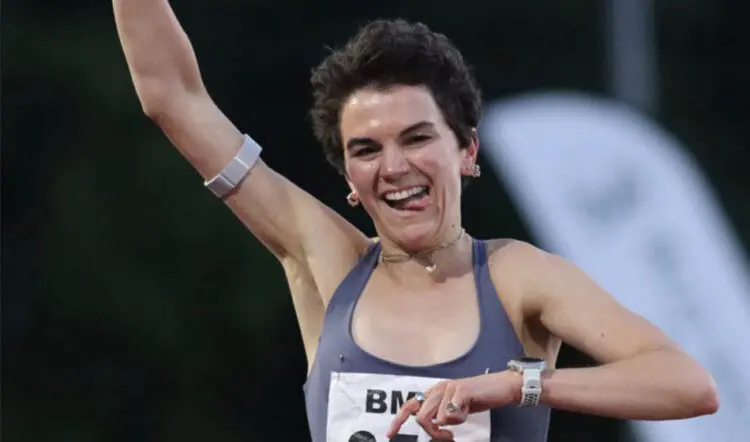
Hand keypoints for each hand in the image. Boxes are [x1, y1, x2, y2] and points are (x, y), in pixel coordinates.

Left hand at [386, 371, 521, 439]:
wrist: (502, 387)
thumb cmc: (478, 399)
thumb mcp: (456, 410)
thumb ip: (441, 416)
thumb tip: (433, 427)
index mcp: (434, 392)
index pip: (409, 405)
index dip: (398, 420)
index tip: (390, 434)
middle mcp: (438, 388)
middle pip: (420, 417)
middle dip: (432, 433)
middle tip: (448, 437)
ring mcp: (448, 388)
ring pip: (434, 418)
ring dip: (448, 427)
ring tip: (460, 421)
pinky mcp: (460, 391)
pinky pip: (450, 414)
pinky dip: (458, 419)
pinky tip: (467, 411)